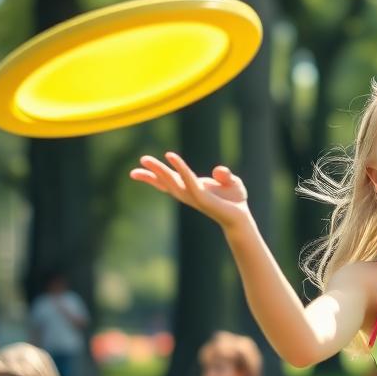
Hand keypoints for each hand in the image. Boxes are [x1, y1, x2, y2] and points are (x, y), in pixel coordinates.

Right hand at [130, 153, 250, 229]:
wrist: (242, 218)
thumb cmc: (234, 200)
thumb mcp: (231, 181)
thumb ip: (224, 174)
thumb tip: (218, 171)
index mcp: (191, 189)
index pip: (168, 182)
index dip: (152, 177)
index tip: (134, 172)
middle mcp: (189, 193)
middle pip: (166, 182)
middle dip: (152, 173)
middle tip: (137, 164)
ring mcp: (194, 196)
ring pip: (173, 181)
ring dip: (160, 170)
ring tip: (147, 160)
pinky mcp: (202, 197)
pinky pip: (189, 180)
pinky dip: (180, 168)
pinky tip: (172, 157)